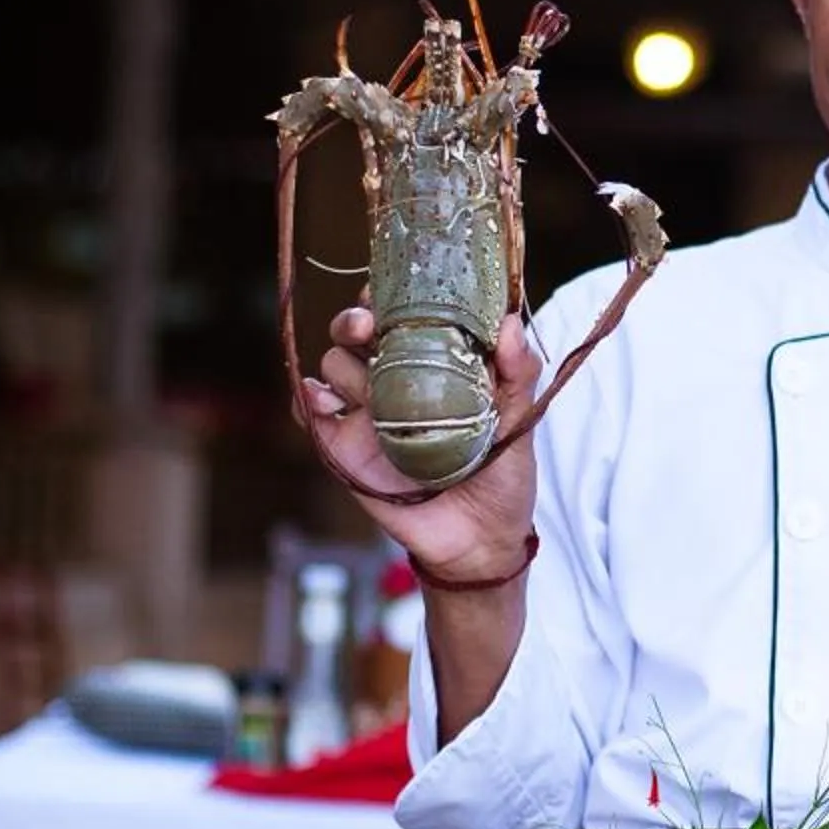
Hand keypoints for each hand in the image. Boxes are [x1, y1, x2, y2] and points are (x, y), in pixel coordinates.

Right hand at [304, 309, 544, 588]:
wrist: (480, 541)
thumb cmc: (503, 474)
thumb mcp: (522, 419)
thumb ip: (519, 371)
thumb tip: (510, 324)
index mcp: (433, 362)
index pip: (401, 312)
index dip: (390, 292)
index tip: (393, 287)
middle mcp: (393, 380)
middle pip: (354, 332)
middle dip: (352, 319)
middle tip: (365, 326)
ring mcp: (365, 412)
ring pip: (333, 366)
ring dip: (341, 365)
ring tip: (362, 384)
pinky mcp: (344, 448)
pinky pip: (310, 414)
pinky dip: (307, 401)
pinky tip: (323, 404)